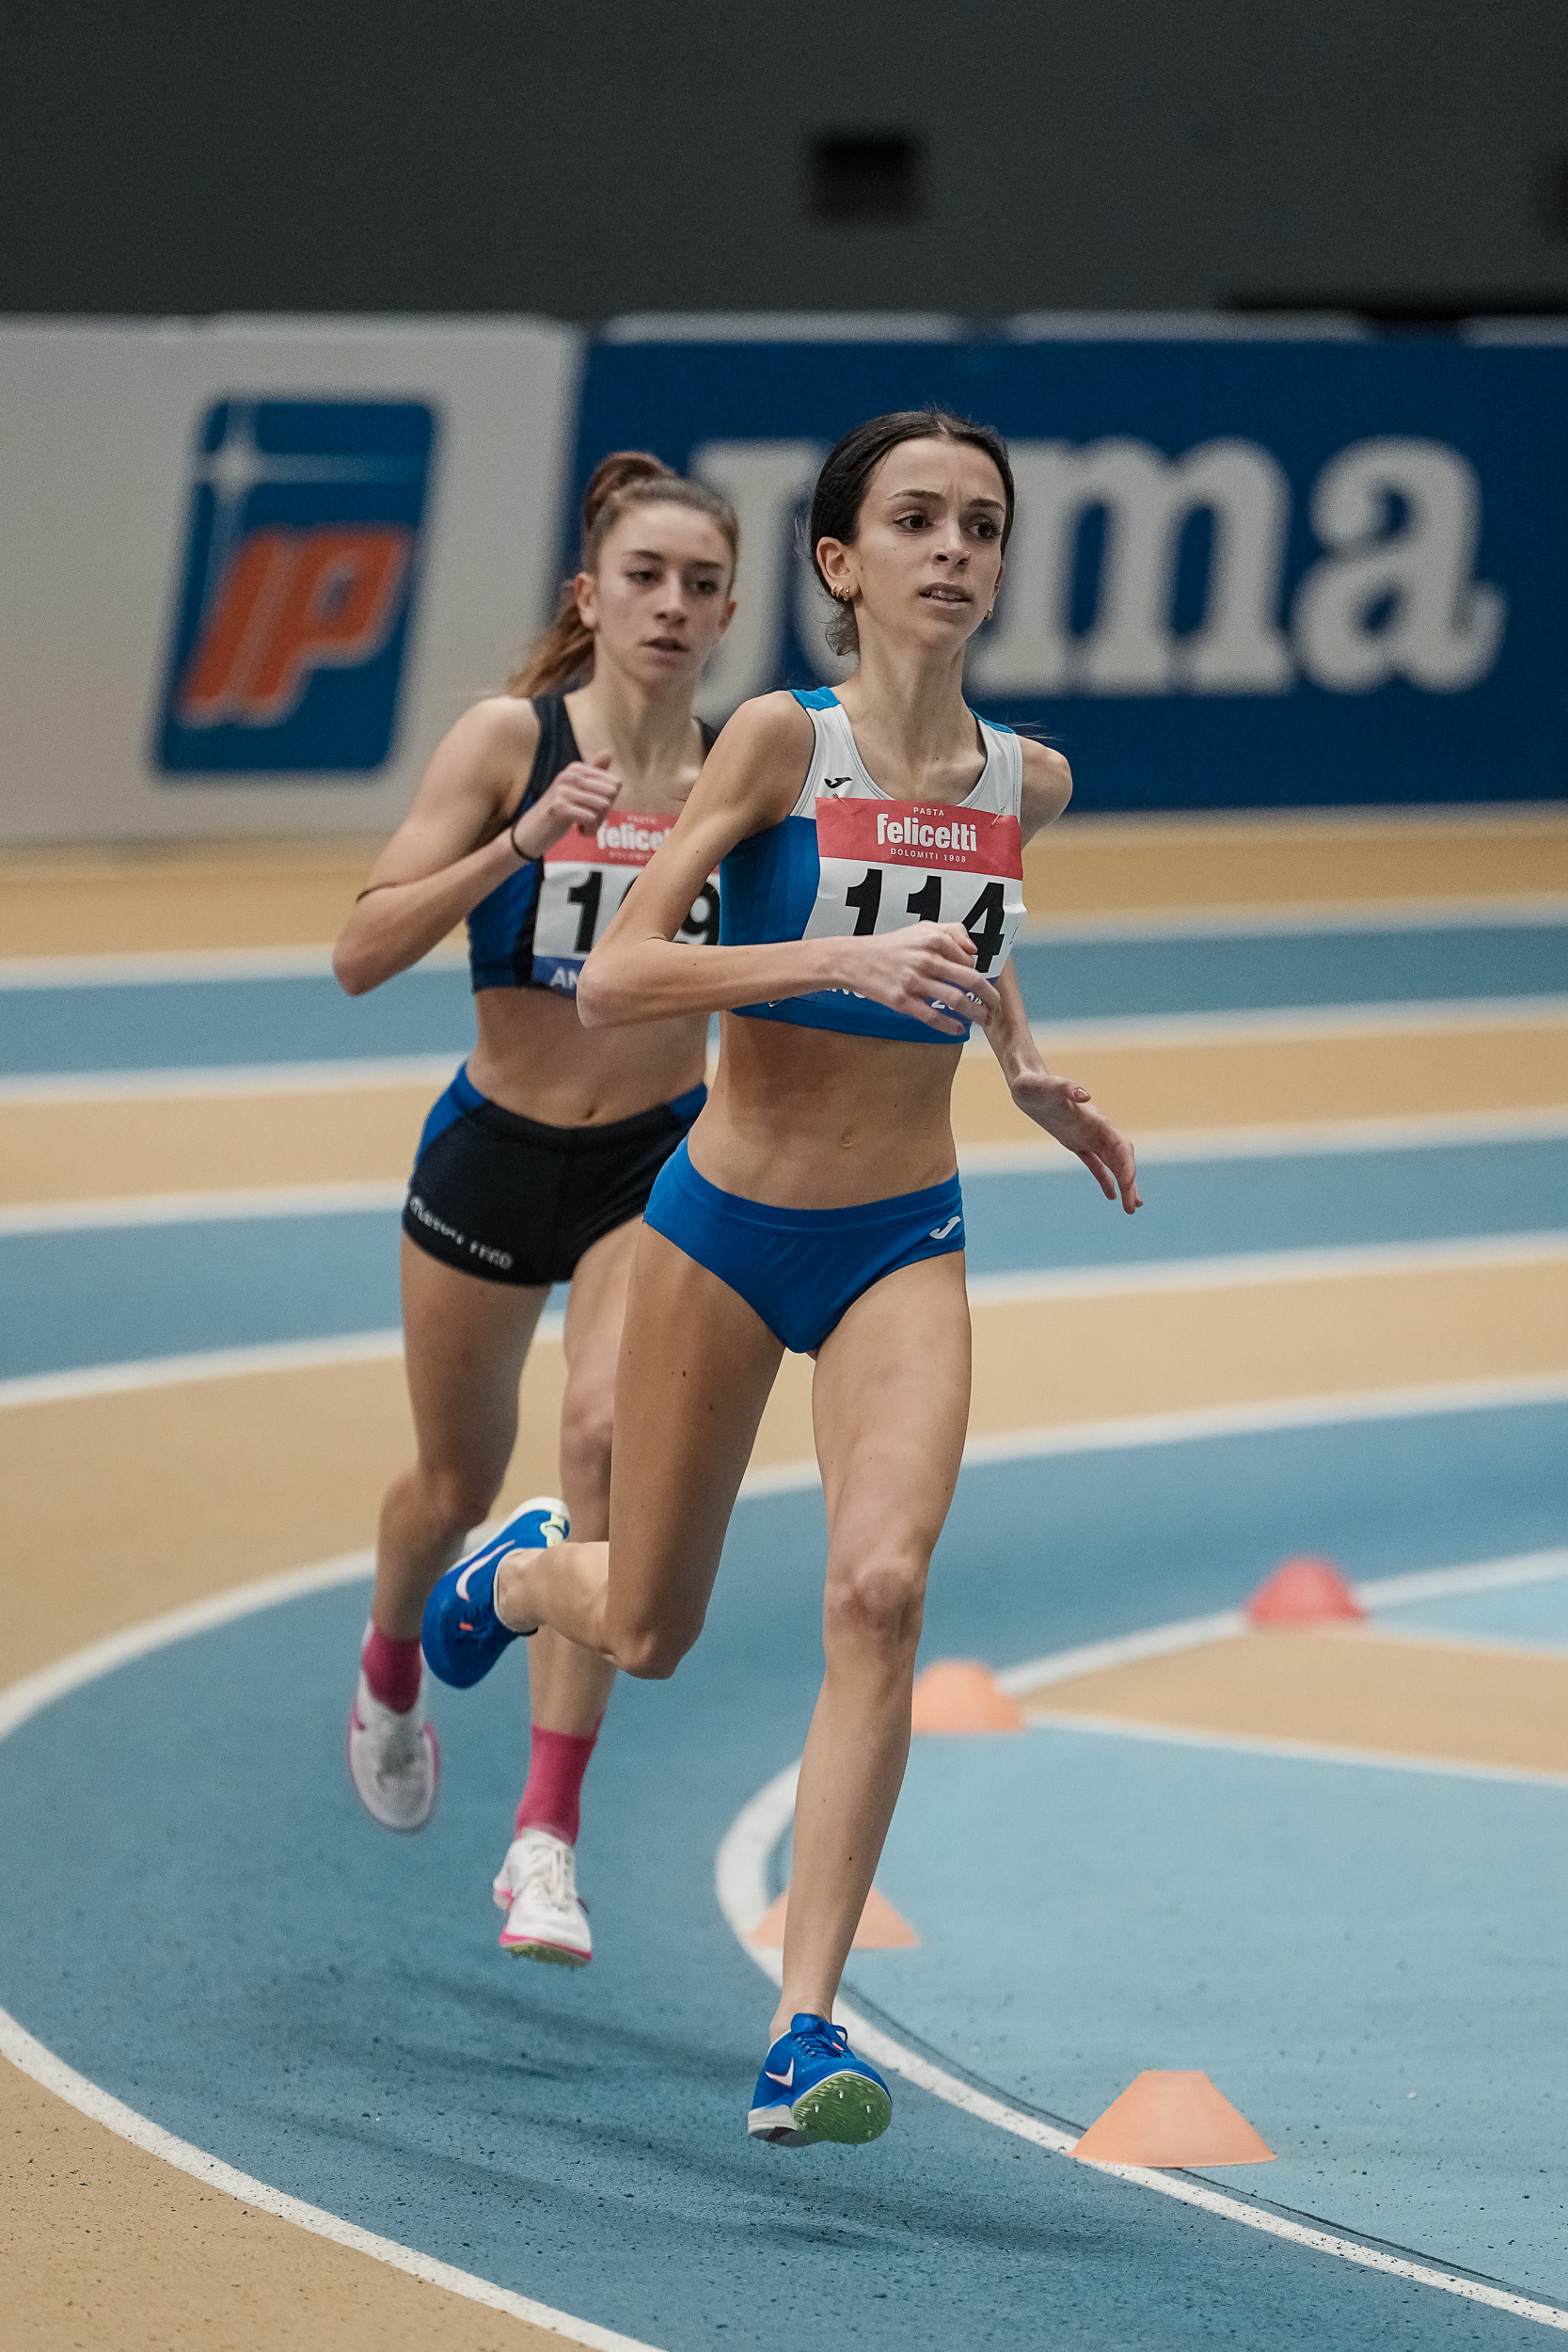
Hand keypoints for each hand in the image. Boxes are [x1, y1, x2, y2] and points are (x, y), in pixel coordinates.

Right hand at [510, 751, 621, 858]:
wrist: (531, 832)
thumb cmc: (558, 811)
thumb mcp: (576, 790)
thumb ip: (593, 773)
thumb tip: (608, 751)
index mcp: (577, 768)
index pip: (615, 783)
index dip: (609, 800)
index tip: (593, 808)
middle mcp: (570, 775)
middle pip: (611, 794)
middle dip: (605, 811)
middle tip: (590, 819)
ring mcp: (563, 790)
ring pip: (602, 807)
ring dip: (597, 823)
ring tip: (583, 826)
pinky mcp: (559, 807)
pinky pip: (591, 818)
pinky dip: (589, 830)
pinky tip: (579, 831)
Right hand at [837, 920, 1002, 1036]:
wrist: (855, 960)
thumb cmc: (892, 946)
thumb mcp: (923, 928)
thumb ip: (953, 932)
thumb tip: (975, 951)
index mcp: (934, 939)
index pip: (970, 961)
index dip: (977, 975)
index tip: (978, 986)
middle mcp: (927, 959)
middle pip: (971, 981)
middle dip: (990, 998)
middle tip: (996, 1008)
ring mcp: (914, 981)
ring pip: (956, 1000)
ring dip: (976, 1013)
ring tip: (983, 1020)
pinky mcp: (903, 1001)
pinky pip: (933, 1016)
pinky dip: (951, 1025)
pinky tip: (959, 1029)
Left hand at [1012, 1068, 1142, 1211]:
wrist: (1025, 1084)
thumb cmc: (1035, 1085)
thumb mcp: (1046, 1087)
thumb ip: (1065, 1088)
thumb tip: (1085, 1095)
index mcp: (1095, 1120)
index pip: (1120, 1147)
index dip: (1126, 1167)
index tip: (1127, 1187)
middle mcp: (1097, 1129)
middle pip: (1121, 1158)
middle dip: (1129, 1182)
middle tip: (1132, 1208)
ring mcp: (1088, 1136)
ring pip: (1113, 1163)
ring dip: (1124, 1184)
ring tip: (1132, 1207)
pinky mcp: (1077, 1142)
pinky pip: (1096, 1164)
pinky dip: (1105, 1179)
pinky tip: (1111, 1196)